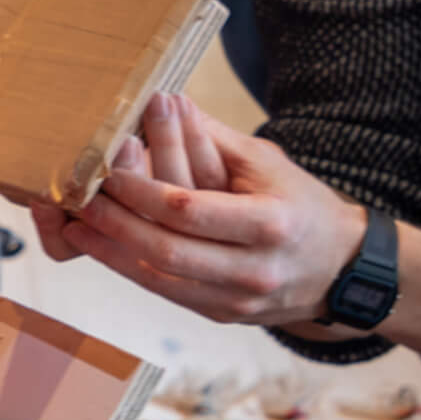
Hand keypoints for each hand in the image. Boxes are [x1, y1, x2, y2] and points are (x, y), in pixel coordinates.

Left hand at [44, 93, 370, 327]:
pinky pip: (168, 294)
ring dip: (112, 252)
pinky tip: (105, 249)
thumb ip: (212, 137)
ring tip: (78, 226)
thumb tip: (162, 104)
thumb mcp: (268, 161)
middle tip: (82, 199)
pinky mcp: (223, 315)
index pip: (189, 209)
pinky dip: (132, 270)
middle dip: (116, 223)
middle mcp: (255, 270)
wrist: (341, 267)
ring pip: (161, 280)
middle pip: (168, 250)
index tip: (109, 170)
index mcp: (271, 223)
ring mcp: (239, 301)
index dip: (141, 191)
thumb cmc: (300, 203)